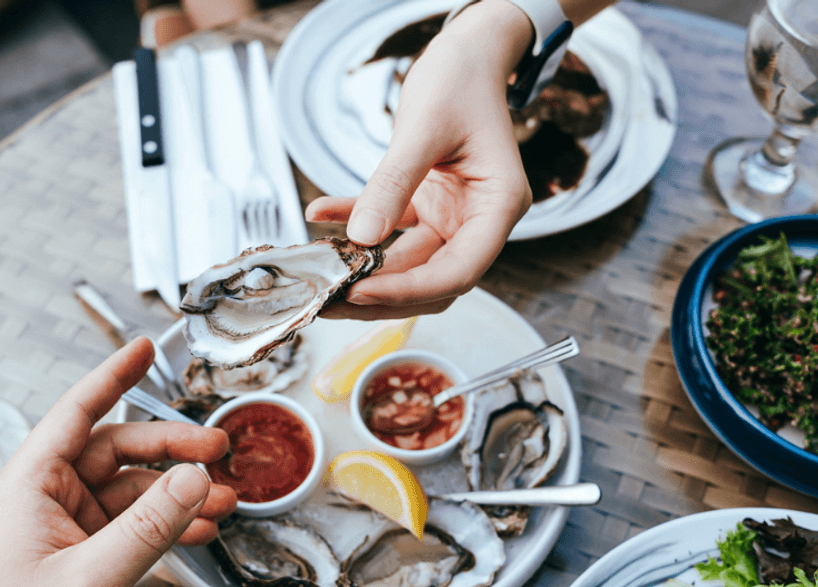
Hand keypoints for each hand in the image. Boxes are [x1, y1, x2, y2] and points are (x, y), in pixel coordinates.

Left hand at [0, 338, 236, 586]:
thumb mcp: (89, 580)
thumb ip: (148, 528)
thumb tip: (191, 478)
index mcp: (30, 486)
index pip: (78, 411)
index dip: (113, 375)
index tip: (143, 348)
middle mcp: (46, 499)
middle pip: (119, 451)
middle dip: (172, 449)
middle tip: (217, 448)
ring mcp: (64, 528)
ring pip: (132, 491)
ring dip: (177, 494)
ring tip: (220, 499)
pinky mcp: (79, 556)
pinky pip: (131, 526)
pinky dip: (166, 525)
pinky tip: (197, 530)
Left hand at [308, 0, 534, 319]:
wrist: (466, 54)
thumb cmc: (462, 79)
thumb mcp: (424, 128)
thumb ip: (393, 183)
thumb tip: (362, 235)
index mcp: (498, 206)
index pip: (460, 271)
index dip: (410, 290)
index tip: (362, 293)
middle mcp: (478, 220)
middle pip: (433, 280)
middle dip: (382, 295)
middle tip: (329, 301)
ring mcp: (452, 216)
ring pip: (408, 265)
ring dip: (364, 272)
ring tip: (319, 275)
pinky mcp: (427, 204)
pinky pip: (388, 227)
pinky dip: (353, 224)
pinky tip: (320, 215)